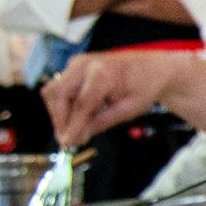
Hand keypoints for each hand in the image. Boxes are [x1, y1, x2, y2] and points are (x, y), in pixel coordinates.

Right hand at [42, 51, 187, 146]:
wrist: (152, 68)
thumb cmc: (144, 87)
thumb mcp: (127, 111)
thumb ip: (100, 123)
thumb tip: (76, 137)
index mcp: (103, 73)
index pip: (82, 104)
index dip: (72, 126)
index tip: (68, 143)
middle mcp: (86, 64)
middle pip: (59, 95)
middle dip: (60, 119)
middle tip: (68, 139)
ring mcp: (78, 63)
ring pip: (54, 91)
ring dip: (60, 112)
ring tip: (75, 129)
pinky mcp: (74, 66)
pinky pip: (59, 87)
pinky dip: (63, 104)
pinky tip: (78, 117)